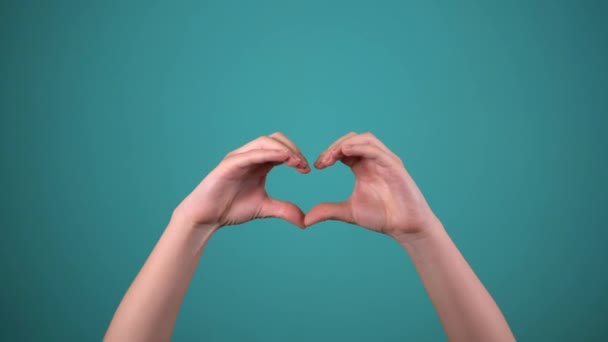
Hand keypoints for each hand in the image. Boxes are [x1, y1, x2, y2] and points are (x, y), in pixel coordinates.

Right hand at [174, 133, 309, 229]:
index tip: (307, 170)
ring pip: (264, 142)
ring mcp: (239, 158)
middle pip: (275, 139)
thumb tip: (305, 221)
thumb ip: (284, 210)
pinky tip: (283, 158)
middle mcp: (250, 156)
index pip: (282, 149)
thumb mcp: (264, 208)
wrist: (206, 217)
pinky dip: (268, 153)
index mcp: (260, 163)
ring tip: (296, 162)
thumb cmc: (231, 208)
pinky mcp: (229, 164)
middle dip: (293, 149)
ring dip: (283, 149)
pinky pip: (251, 154)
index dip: (297, 155)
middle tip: (304, 166)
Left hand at [305, 132, 438, 239]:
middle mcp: (374, 160)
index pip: (343, 150)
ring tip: (332, 156)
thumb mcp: (349, 212)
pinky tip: (346, 153)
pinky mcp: (395, 165)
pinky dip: (361, 148)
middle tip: (322, 162)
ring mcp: (385, 161)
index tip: (317, 166)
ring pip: (366, 139)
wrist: (405, 227)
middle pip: (353, 139)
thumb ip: (328, 211)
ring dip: (346, 144)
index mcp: (362, 167)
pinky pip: (376, 150)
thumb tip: (305, 220)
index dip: (329, 153)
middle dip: (334, 147)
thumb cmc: (382, 217)